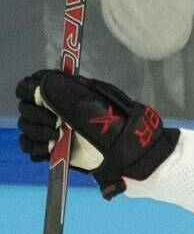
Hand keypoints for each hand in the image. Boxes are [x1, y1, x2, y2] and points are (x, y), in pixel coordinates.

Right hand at [14, 70, 177, 198]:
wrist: (128, 153)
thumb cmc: (117, 123)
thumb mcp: (97, 101)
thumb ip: (72, 89)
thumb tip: (50, 80)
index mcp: (58, 94)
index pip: (27, 87)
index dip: (28, 90)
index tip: (38, 95)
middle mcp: (50, 111)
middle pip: (25, 108)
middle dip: (36, 114)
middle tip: (55, 121)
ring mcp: (49, 131)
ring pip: (26, 128)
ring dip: (37, 131)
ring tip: (56, 136)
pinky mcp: (51, 150)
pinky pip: (29, 148)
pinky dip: (35, 148)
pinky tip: (51, 148)